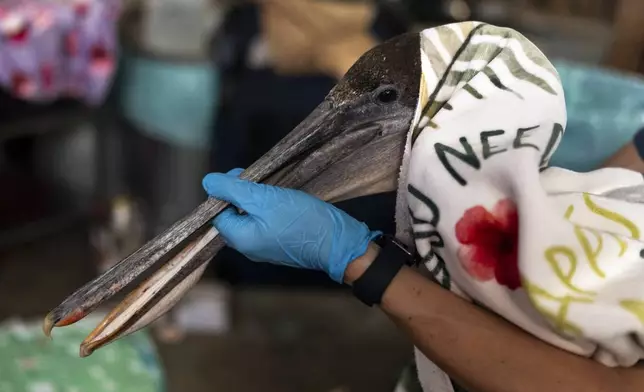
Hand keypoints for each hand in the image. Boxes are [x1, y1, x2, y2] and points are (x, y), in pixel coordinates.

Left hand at [202, 169, 380, 282]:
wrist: (339, 243)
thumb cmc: (301, 220)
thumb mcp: (265, 198)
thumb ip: (233, 190)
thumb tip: (207, 182)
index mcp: (240, 239)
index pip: (217, 212)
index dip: (226, 191)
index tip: (245, 177)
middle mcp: (248, 247)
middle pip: (233, 214)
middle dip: (242, 194)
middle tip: (260, 180)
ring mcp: (265, 247)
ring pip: (250, 217)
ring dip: (258, 200)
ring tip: (273, 189)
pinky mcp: (280, 243)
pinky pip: (265, 223)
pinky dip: (270, 209)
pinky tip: (283, 200)